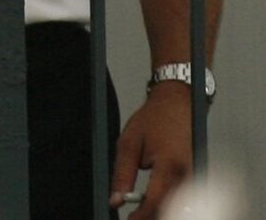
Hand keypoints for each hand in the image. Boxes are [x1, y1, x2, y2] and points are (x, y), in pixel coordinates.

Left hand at [110, 84, 192, 218]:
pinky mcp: (196, 176)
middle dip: (151, 216)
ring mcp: (195, 175)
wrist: (177, 103)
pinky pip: (184, 198)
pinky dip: (170, 203)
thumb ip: (122, 173)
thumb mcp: (128, 142)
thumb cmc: (154, 118)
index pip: (156, 200)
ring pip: (179, 206)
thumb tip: (116, 200)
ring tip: (141, 210)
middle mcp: (187, 172)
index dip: (141, 216)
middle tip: (133, 216)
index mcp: (169, 163)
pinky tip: (156, 203)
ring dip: (161, 210)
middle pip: (170, 208)